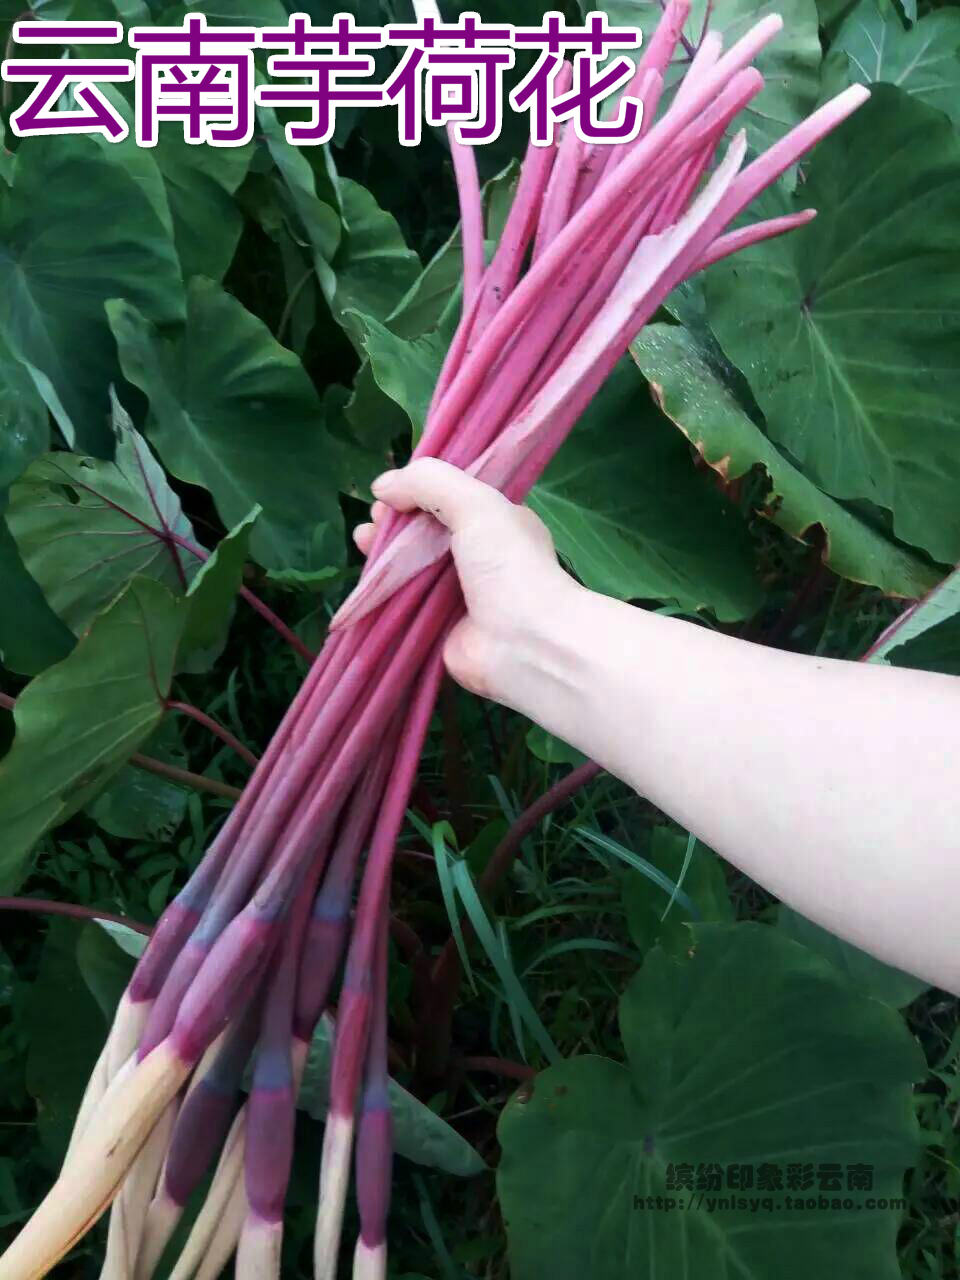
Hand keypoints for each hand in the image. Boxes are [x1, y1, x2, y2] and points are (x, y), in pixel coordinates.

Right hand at [354, 459, 573, 704]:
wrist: (525, 643)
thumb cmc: (508, 566)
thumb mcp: (477, 504)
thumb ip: (430, 482)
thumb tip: (383, 486)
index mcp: (496, 523)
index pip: (450, 498)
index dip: (418, 491)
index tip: (391, 492)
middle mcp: (478, 555)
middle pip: (425, 531)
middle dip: (395, 522)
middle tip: (374, 520)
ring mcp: (457, 592)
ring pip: (410, 565)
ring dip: (383, 553)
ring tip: (363, 542)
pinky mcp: (437, 624)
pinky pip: (403, 602)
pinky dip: (381, 590)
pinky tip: (366, 580)